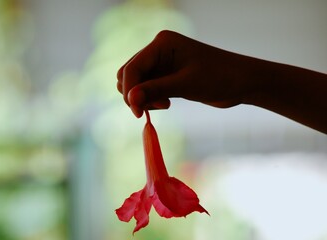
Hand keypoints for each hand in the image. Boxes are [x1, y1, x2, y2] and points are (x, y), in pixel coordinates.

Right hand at [117, 30, 249, 117]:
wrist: (242, 82)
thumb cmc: (219, 77)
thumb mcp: (186, 84)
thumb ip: (155, 90)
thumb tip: (130, 99)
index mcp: (162, 43)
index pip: (132, 68)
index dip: (130, 90)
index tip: (137, 113)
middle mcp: (158, 50)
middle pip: (129, 74)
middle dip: (136, 94)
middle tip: (158, 107)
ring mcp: (161, 62)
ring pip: (136, 83)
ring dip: (143, 97)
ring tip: (165, 104)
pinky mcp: (166, 75)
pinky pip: (147, 88)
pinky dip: (151, 99)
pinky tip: (166, 103)